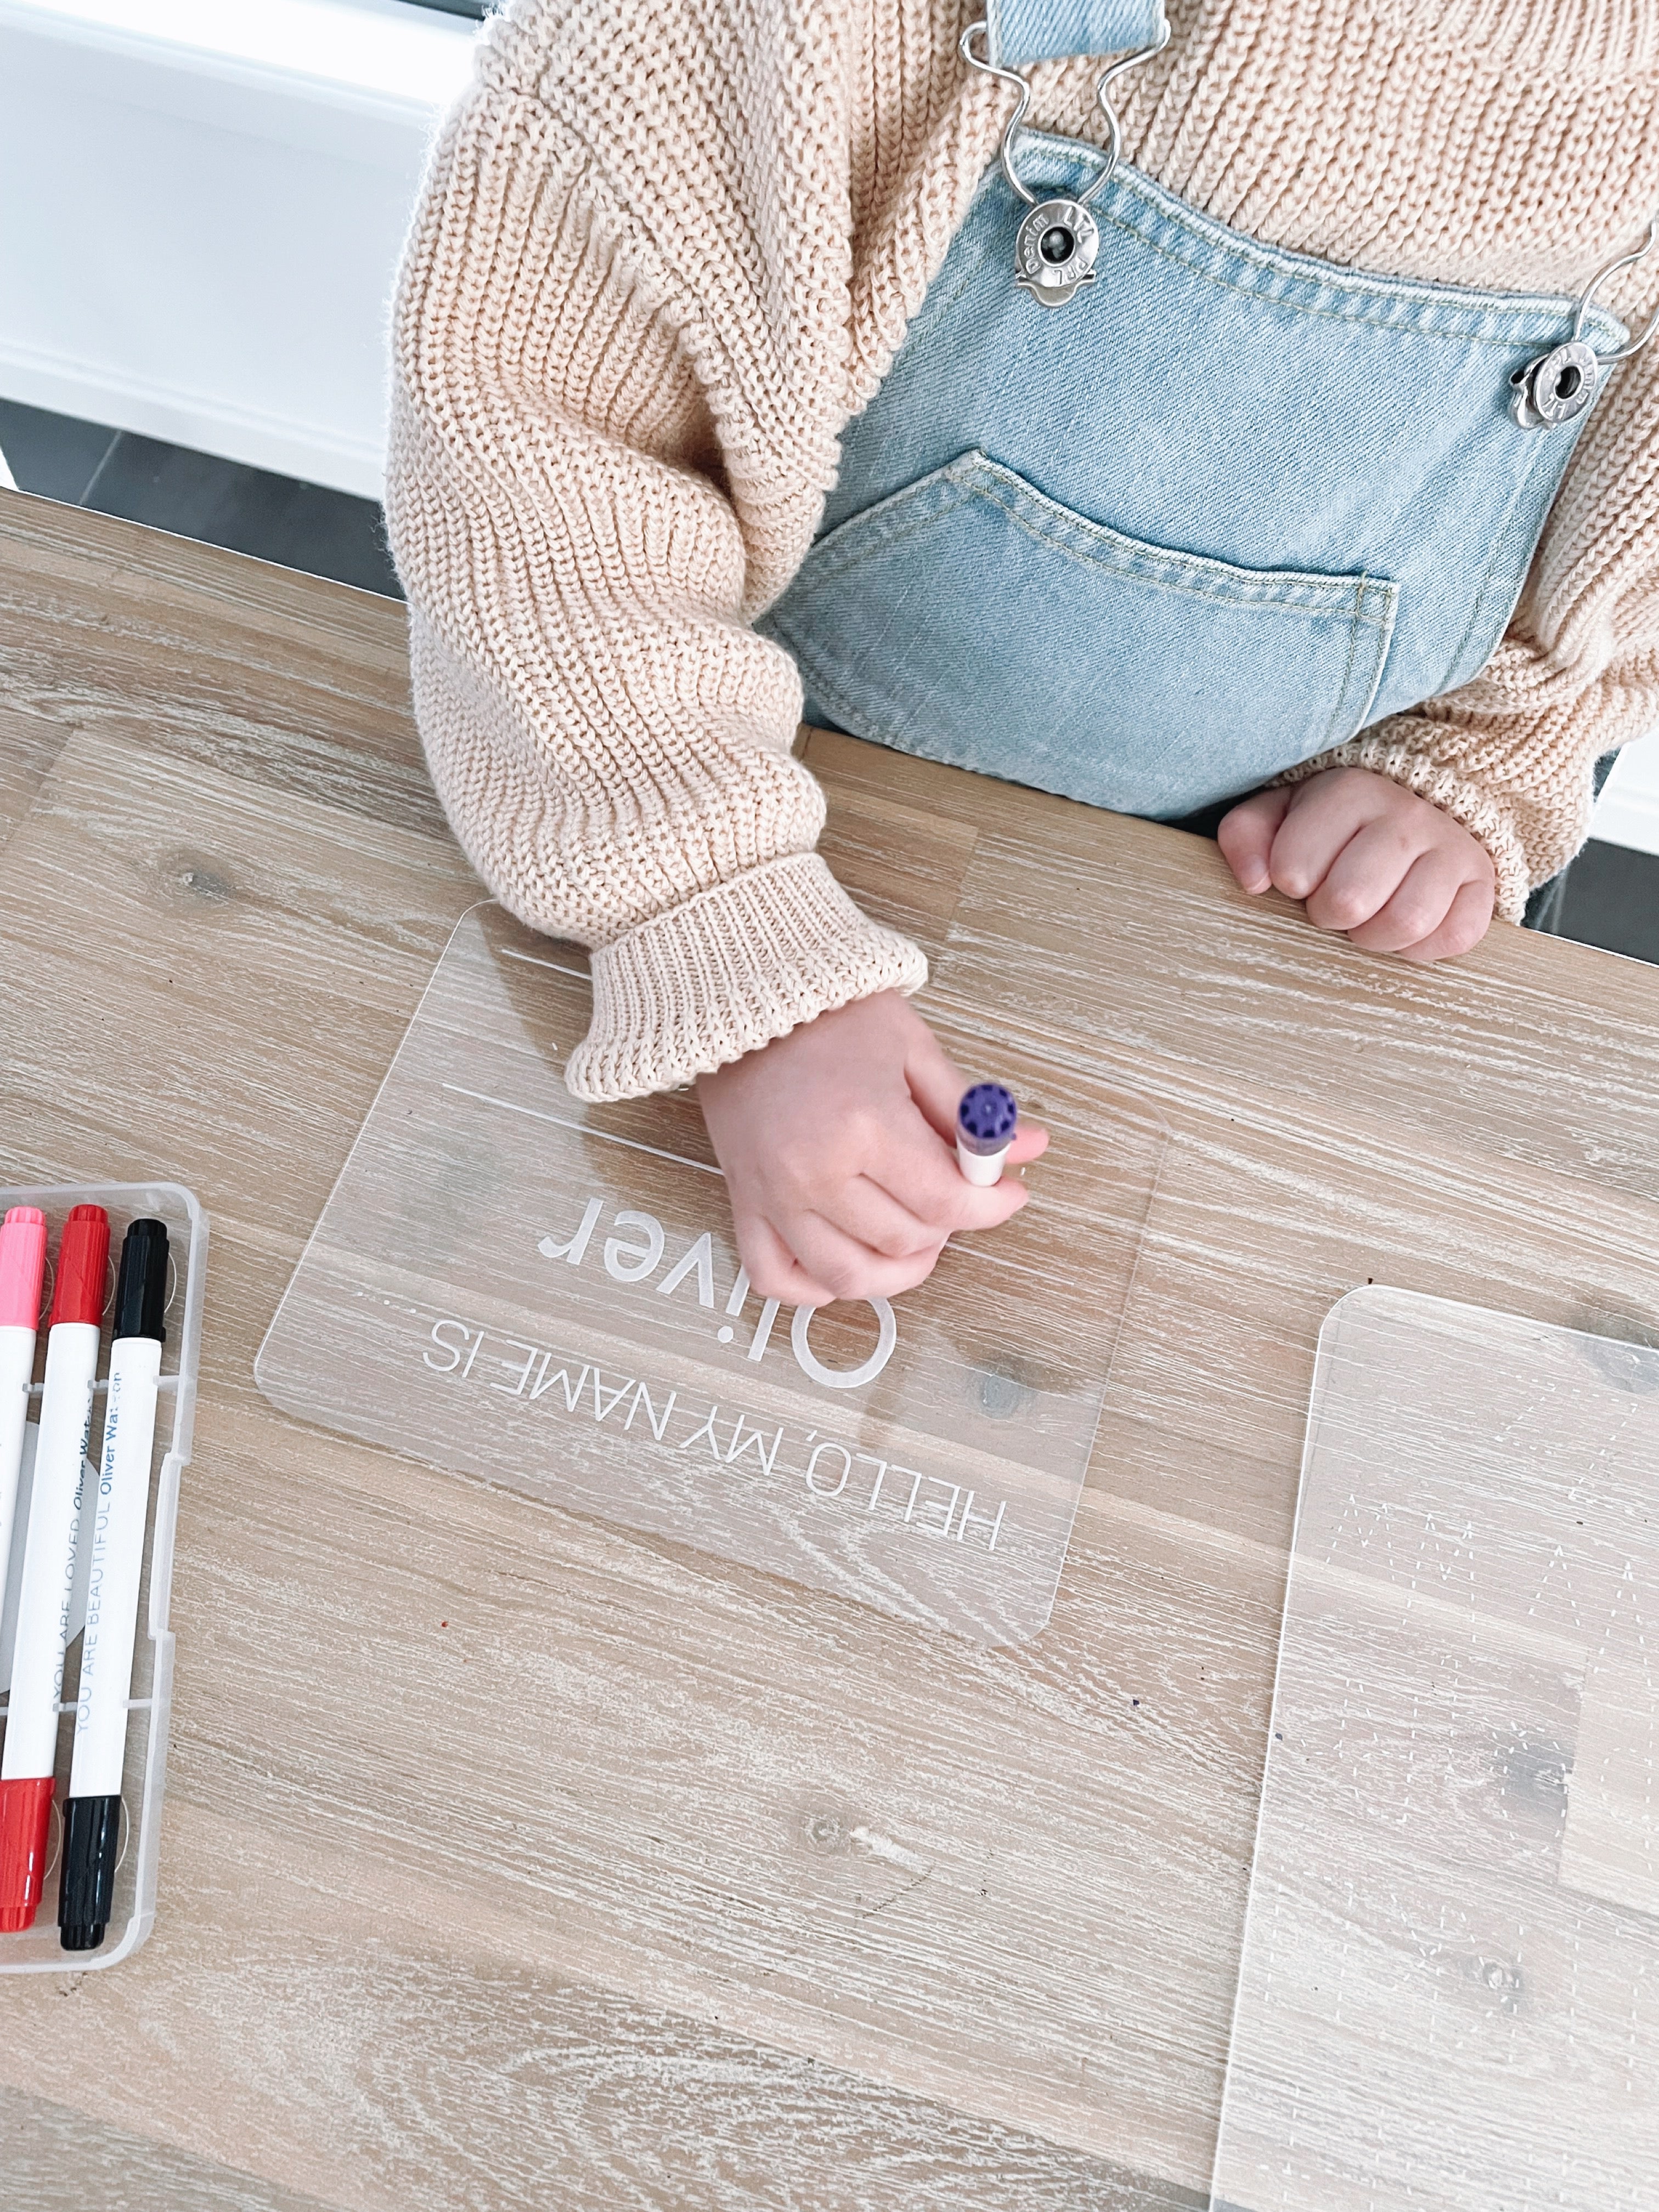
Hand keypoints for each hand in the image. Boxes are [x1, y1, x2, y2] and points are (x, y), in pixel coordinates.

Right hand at [697, 992, 1048, 1306]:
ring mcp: (773, 1195)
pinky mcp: (743, 1202)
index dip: (991, 1205)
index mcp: (864, 1125)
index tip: (1008, 1193)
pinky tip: (849, 1259)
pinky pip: (776, 1278)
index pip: (945, 1202)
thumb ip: (969, 1112)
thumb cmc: (832, 1019)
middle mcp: (814, 1171)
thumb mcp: (913, 1051)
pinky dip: (816, 1286)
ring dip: (896, 1271)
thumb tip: (1031, 1147)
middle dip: (948, 1227)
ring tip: (917, 1241)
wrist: (748, 999)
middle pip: (905, 1242)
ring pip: (847, 1275)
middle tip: (956, 1197)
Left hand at [1218, 766, 1495, 959]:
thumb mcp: (1282, 812)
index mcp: (1350, 791)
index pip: (1295, 867)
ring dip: (1375, 936)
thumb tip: (1253, 880)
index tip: (1300, 876)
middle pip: (1351, 900)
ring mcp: (1452, 849)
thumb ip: (1247, 834)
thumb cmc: (1337, 821)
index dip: (1290, 883)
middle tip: (1333, 903)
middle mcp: (1407, 815)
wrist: (1422, 801)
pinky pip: (1454, 937)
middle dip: (1330, 914)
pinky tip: (1404, 927)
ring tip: (1367, 918)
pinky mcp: (1482, 884)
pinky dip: (1422, 947)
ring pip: (1406, 922)